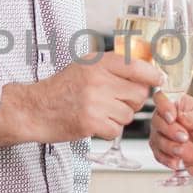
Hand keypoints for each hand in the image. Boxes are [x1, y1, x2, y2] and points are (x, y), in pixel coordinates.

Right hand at [42, 50, 163, 140]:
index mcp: (97, 63)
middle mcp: (97, 80)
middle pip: (138, 93)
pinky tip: (95, 122)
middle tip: (116, 100)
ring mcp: (95, 102)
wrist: (34, 109)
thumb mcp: (84, 66)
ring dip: (119, 116)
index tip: (159, 80)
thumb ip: (111, 66)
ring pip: (129, 114)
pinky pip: (117, 129)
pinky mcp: (91, 122)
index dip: (152, 75)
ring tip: (100, 111)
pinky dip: (108, 129)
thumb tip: (145, 69)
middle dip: (133, 100)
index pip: (136, 66)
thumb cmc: (60, 89)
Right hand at [149, 92, 192, 173]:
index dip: (164, 107)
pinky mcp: (161, 149)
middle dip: (170, 131)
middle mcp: (165, 117)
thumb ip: (191, 117)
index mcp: (176, 103)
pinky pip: (158, 155)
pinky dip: (168, 159)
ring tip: (183, 150)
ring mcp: (161, 133)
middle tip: (184, 137)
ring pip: (156, 139)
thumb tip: (179, 115)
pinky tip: (178, 160)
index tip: (172, 117)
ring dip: (170, 146)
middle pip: (156, 120)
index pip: (161, 98)